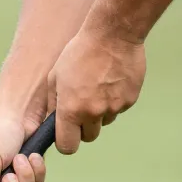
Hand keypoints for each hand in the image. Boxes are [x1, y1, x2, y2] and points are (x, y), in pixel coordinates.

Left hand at [50, 26, 145, 154]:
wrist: (113, 35)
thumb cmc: (79, 52)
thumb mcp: (55, 76)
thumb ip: (54, 103)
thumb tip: (52, 120)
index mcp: (71, 110)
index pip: (67, 146)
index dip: (66, 142)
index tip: (66, 133)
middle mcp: (93, 113)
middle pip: (88, 136)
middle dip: (84, 127)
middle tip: (81, 106)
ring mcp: (114, 107)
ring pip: (104, 122)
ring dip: (99, 112)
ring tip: (96, 86)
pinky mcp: (129, 100)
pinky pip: (118, 109)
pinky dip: (114, 100)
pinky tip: (110, 80)